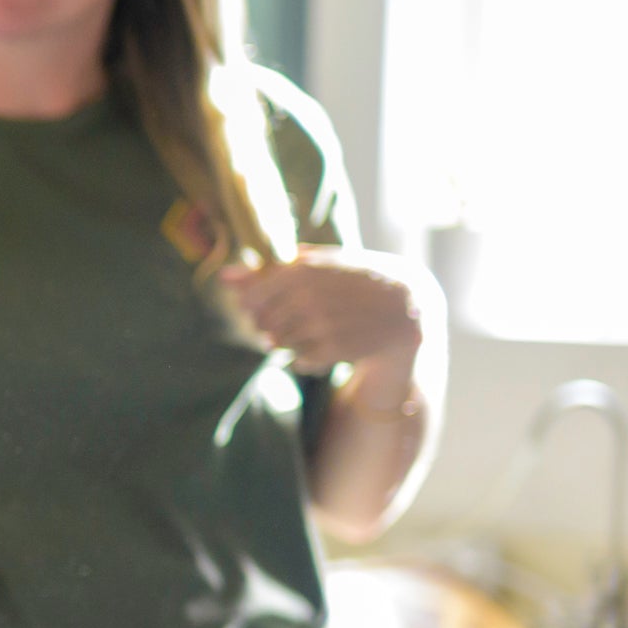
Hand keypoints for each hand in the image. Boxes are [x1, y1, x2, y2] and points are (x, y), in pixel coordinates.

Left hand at [220, 250, 429, 373]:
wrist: (404, 306)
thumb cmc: (353, 280)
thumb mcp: (317, 265)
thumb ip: (268, 271)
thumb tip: (223, 277)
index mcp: (300, 271)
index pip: (250, 299)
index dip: (254, 307)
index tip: (268, 305)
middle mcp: (307, 298)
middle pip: (261, 325)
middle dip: (269, 326)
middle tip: (294, 320)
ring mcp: (320, 325)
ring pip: (278, 344)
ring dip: (287, 342)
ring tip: (313, 330)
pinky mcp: (333, 350)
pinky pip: (298, 361)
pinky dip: (304, 358)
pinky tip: (324, 344)